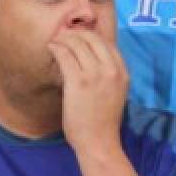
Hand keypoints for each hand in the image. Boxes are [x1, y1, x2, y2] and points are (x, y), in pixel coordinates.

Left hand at [48, 29, 128, 156]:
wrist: (99, 142)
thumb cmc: (104, 122)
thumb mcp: (115, 93)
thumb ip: (108, 75)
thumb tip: (92, 58)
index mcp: (123, 73)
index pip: (107, 42)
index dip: (91, 35)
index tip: (78, 37)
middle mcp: (112, 70)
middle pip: (92, 38)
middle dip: (75, 33)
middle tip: (63, 36)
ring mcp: (95, 75)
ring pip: (77, 43)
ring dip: (63, 38)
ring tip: (55, 42)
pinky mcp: (78, 81)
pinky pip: (64, 55)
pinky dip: (56, 48)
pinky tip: (51, 49)